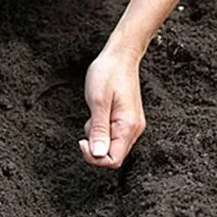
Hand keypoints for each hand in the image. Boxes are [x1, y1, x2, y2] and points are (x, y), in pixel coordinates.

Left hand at [79, 46, 145, 168]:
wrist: (120, 55)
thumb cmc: (108, 73)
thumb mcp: (98, 101)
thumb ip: (98, 130)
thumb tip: (98, 155)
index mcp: (128, 126)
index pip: (113, 160)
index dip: (94, 158)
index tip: (82, 141)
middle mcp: (134, 129)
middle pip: (113, 157)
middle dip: (95, 147)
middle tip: (88, 124)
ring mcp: (131, 125)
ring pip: (111, 147)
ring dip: (97, 137)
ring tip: (94, 114)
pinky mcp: (126, 121)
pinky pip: (112, 136)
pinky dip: (101, 130)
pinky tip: (99, 113)